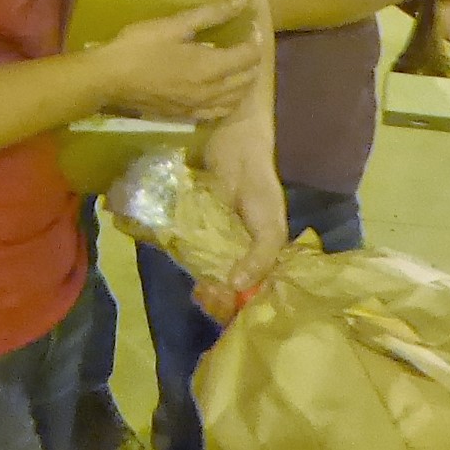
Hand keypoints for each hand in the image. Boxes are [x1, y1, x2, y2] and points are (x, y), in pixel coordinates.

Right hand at [92, 0, 264, 122]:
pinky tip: (222, 94)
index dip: (254, 39)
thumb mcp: (174, 25)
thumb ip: (211, 13)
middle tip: (247, 43)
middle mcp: (210, 91)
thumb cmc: (139, 47)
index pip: (248, 56)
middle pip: (246, 79)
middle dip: (252, 60)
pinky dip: (228, 102)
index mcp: (211, 67)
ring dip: (244, 83)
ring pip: (235, 99)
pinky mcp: (185, 115)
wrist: (108, 79)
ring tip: (240, 67)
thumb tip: (242, 0)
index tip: (250, 25)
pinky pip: (217, 113)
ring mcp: (198, 107)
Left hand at [200, 110, 287, 304]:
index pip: (251, 286)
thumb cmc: (259, 187)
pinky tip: (179, 263)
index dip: (238, 299)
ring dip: (199, 275)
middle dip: (217, 291)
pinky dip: (183, 251)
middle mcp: (238, 245)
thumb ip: (259, 258)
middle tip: (205, 295)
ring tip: (195, 288)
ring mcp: (215, 233)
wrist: (236, 145)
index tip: (223, 305)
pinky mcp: (194, 218)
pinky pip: (188, 241)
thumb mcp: (270, 227)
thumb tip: (234, 286)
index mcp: (261, 252)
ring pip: (206, 263)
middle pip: (226, 278)